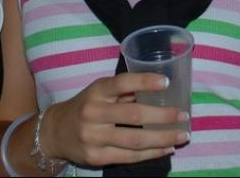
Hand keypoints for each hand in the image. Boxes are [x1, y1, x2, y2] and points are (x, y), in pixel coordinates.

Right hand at [43, 72, 188, 166]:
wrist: (56, 132)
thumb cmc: (87, 105)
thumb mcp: (100, 92)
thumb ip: (125, 91)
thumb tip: (160, 90)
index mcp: (97, 90)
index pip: (122, 83)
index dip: (145, 81)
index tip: (167, 82)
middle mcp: (94, 113)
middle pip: (134, 114)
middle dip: (163, 116)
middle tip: (184, 115)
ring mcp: (94, 138)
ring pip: (135, 140)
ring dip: (163, 138)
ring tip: (182, 135)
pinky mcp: (97, 158)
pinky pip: (130, 156)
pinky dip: (151, 153)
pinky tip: (166, 148)